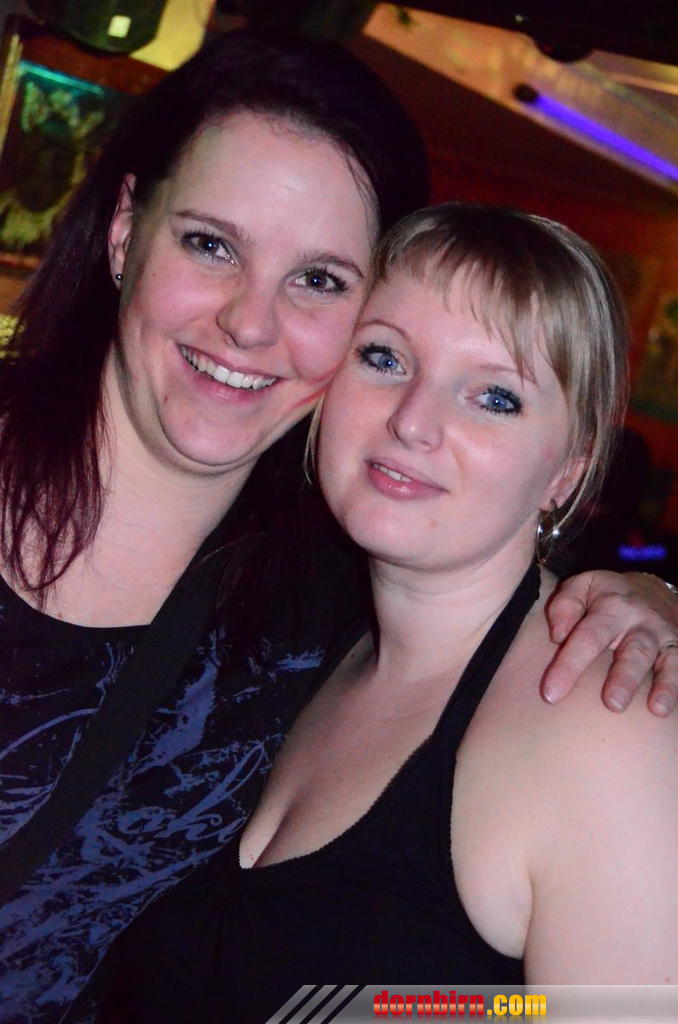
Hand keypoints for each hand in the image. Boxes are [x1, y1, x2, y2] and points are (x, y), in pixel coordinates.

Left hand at [543, 570, 677, 715]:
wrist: (653, 589)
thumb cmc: (607, 596)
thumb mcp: (582, 587)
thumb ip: (564, 605)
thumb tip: (557, 635)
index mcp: (611, 606)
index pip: (587, 638)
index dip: (569, 665)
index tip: (551, 694)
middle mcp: (640, 622)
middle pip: (631, 652)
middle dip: (622, 678)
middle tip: (611, 703)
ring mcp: (662, 636)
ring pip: (662, 661)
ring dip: (658, 686)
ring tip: (653, 708)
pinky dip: (674, 688)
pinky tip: (662, 709)